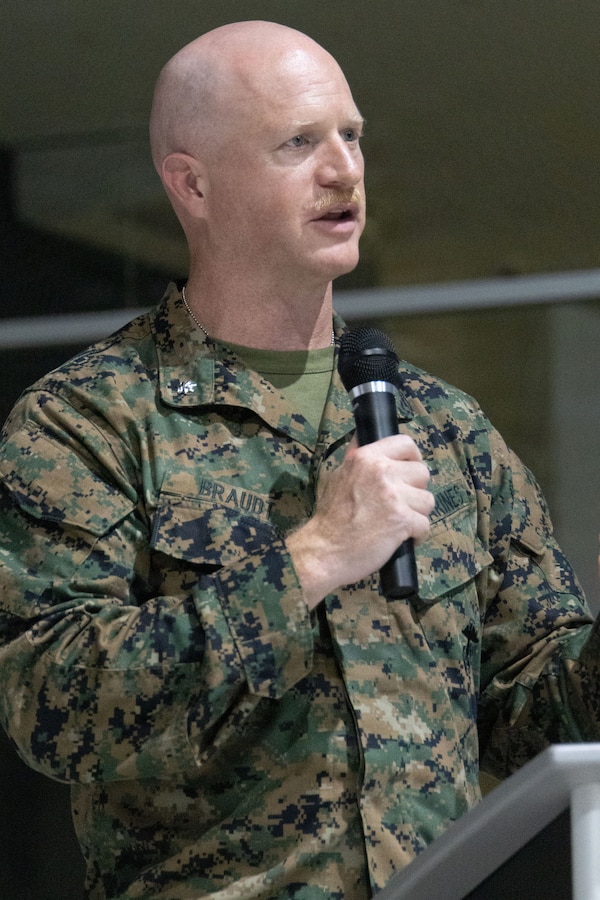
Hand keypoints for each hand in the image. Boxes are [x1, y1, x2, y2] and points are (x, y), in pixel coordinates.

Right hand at [286, 434, 433, 608]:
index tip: (409, 473)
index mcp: (366, 457)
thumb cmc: (331, 517)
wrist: (324, 550)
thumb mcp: (339, 475)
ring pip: (427, 501)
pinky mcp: (402, 520)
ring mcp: (393, 496)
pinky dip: (416, 536)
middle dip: (415, 492)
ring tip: (397, 524)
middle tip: (398, 505)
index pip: (406, 444)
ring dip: (417, 515)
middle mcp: (381, 471)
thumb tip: (364, 433)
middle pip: (422, 473)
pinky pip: (425, 525)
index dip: (413, 459)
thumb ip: (357, 456)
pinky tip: (399, 539)